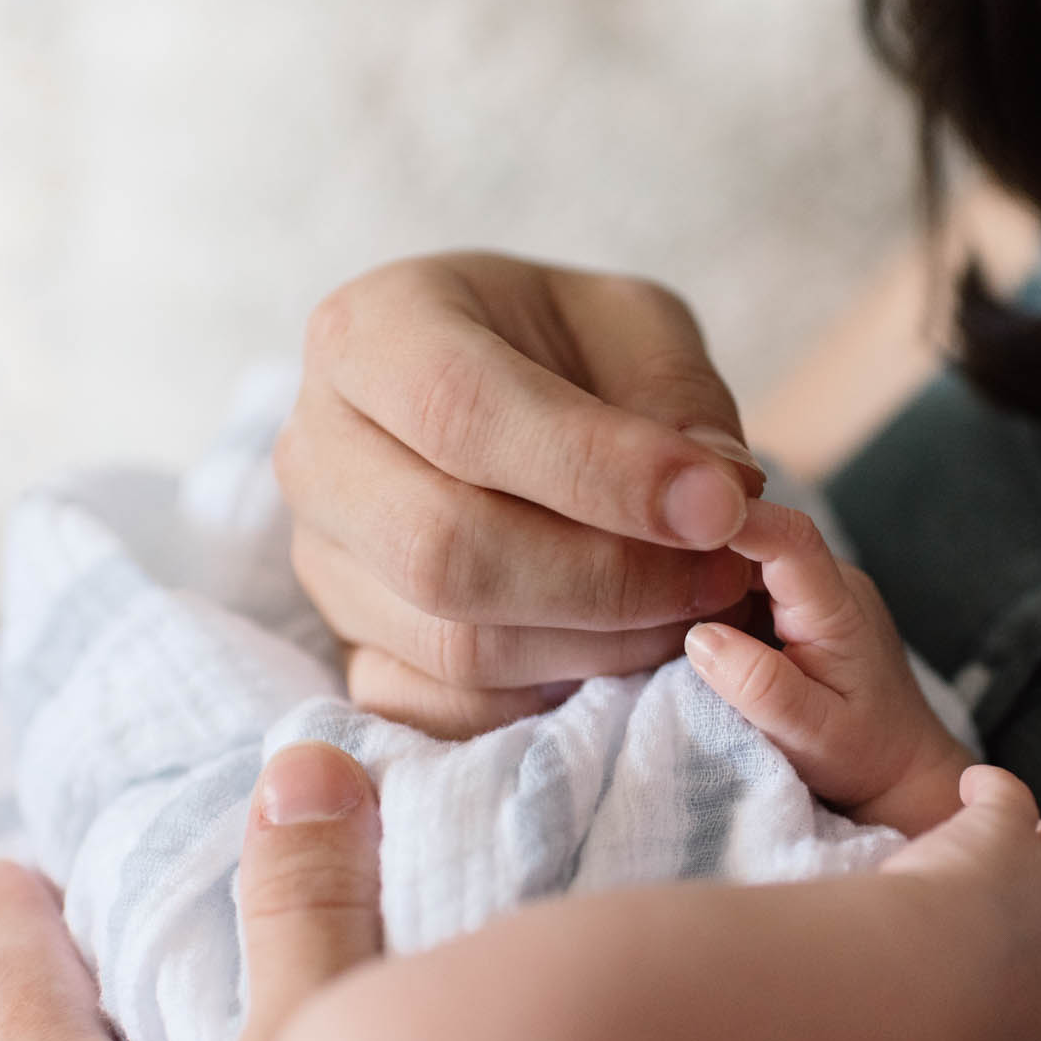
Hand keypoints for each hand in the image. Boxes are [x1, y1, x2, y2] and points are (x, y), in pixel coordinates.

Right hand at [277, 253, 766, 738]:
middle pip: (442, 547)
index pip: (459, 410)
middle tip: (723, 573)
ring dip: (602, 646)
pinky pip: (449, 712)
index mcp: (370, 332)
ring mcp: (323, 564)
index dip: (597, 471)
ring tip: (695, 608)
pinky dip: (556, 698)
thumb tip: (717, 497)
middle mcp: (317, 449)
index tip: (720, 507)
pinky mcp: (354, 652)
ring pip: (454, 644)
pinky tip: (629, 649)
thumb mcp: (637, 328)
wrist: (509, 406)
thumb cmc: (567, 352)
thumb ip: (680, 400)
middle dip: (609, 579)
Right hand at [683, 499, 973, 835]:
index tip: (667, 527)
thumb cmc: (862, 755)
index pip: (787, 537)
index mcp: (837, 606)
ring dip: (696, 579)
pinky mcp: (794, 606)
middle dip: (696, 554)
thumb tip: (700, 637)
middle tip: (644, 592)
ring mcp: (811, 591)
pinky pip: (742, 583)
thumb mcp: (812, 734)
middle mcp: (828, 582)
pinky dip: (707, 599)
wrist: (900, 770)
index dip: (730, 521)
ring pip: (741, 558)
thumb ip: (760, 685)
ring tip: (656, 614)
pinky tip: (681, 627)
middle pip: (753, 539)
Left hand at [882, 765, 1040, 1040]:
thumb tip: (961, 1035)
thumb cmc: (928, 1036)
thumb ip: (990, 1038)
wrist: (918, 988)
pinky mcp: (1007, 833)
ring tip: (1001, 839)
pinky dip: (989, 787)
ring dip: (1035, 844)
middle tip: (1032, 894)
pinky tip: (970, 786)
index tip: (1035, 954)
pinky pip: (1010, 795)